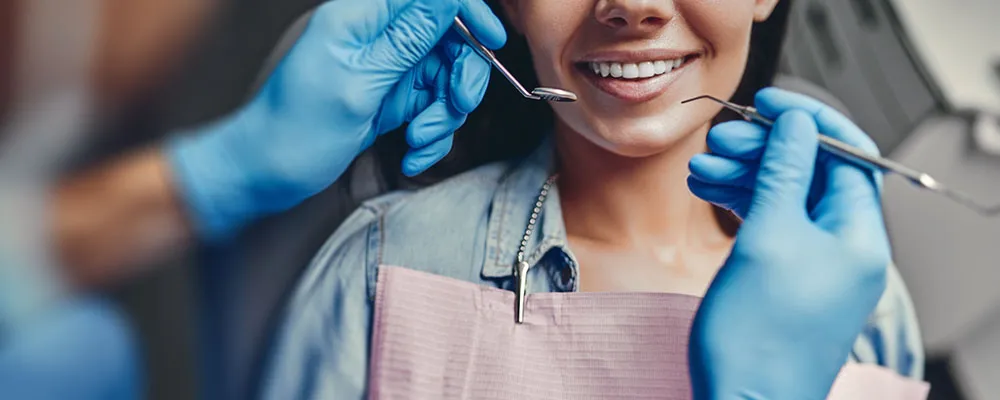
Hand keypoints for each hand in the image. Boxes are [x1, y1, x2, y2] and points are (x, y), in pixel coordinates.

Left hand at [166, 0, 505, 239]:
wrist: (266, 174)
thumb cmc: (296, 130)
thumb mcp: (359, 84)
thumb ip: (408, 38)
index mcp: (361, 16)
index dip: (469, 12)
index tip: (491, 41)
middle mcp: (377, 36)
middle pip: (449, 38)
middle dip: (460, 77)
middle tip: (455, 108)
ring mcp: (386, 67)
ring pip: (444, 78)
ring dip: (443, 115)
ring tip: (418, 141)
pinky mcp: (390, 97)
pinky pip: (431, 107)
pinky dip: (430, 134)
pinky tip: (411, 154)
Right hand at [686, 88, 889, 398]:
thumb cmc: (758, 339)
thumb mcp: (768, 238)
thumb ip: (783, 174)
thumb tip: (796, 125)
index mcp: (858, 236)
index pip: (847, 154)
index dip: (807, 120)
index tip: (768, 102)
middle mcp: (845, 248)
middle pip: (811, 173)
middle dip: (764, 150)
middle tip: (721, 139)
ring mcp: (816, 264)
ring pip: (784, 197)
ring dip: (744, 175)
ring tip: (701, 169)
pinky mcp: (788, 278)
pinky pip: (771, 224)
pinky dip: (741, 204)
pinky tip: (709, 193)